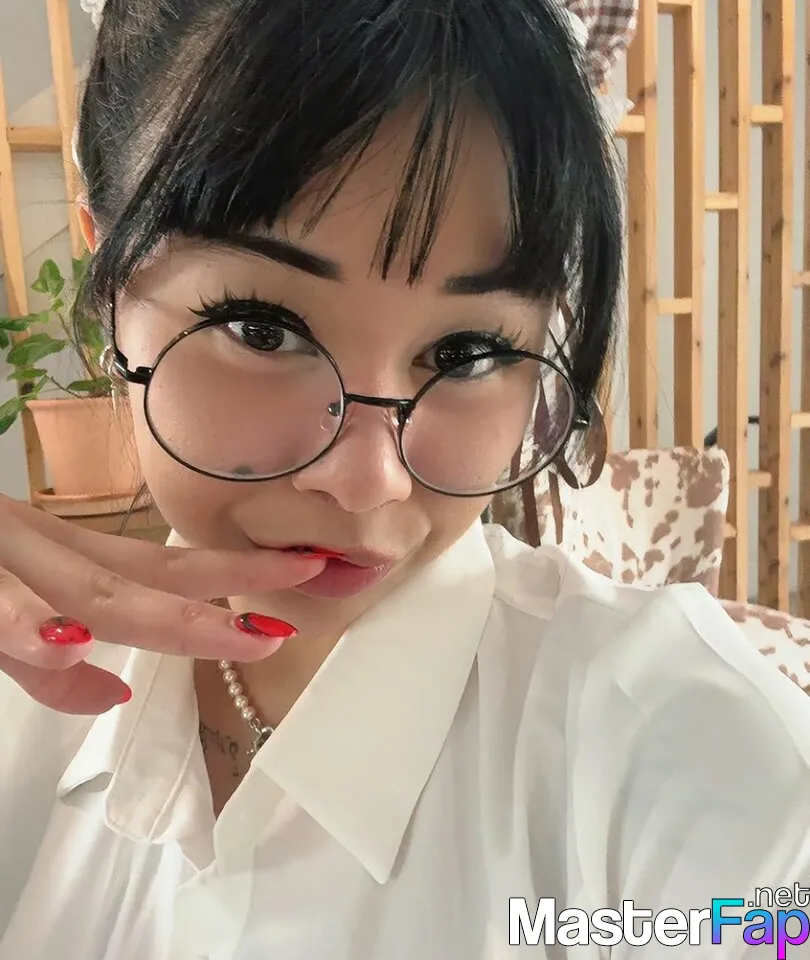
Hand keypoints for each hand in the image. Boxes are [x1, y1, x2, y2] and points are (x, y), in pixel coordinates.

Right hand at [0, 495, 324, 714]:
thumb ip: (44, 666)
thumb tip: (110, 695)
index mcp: (57, 555)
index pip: (160, 564)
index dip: (236, 574)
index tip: (308, 573)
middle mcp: (36, 545)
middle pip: (139, 574)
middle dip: (224, 596)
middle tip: (300, 605)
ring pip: (74, 582)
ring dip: (152, 613)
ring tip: (230, 633)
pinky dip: (18, 622)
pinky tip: (60, 640)